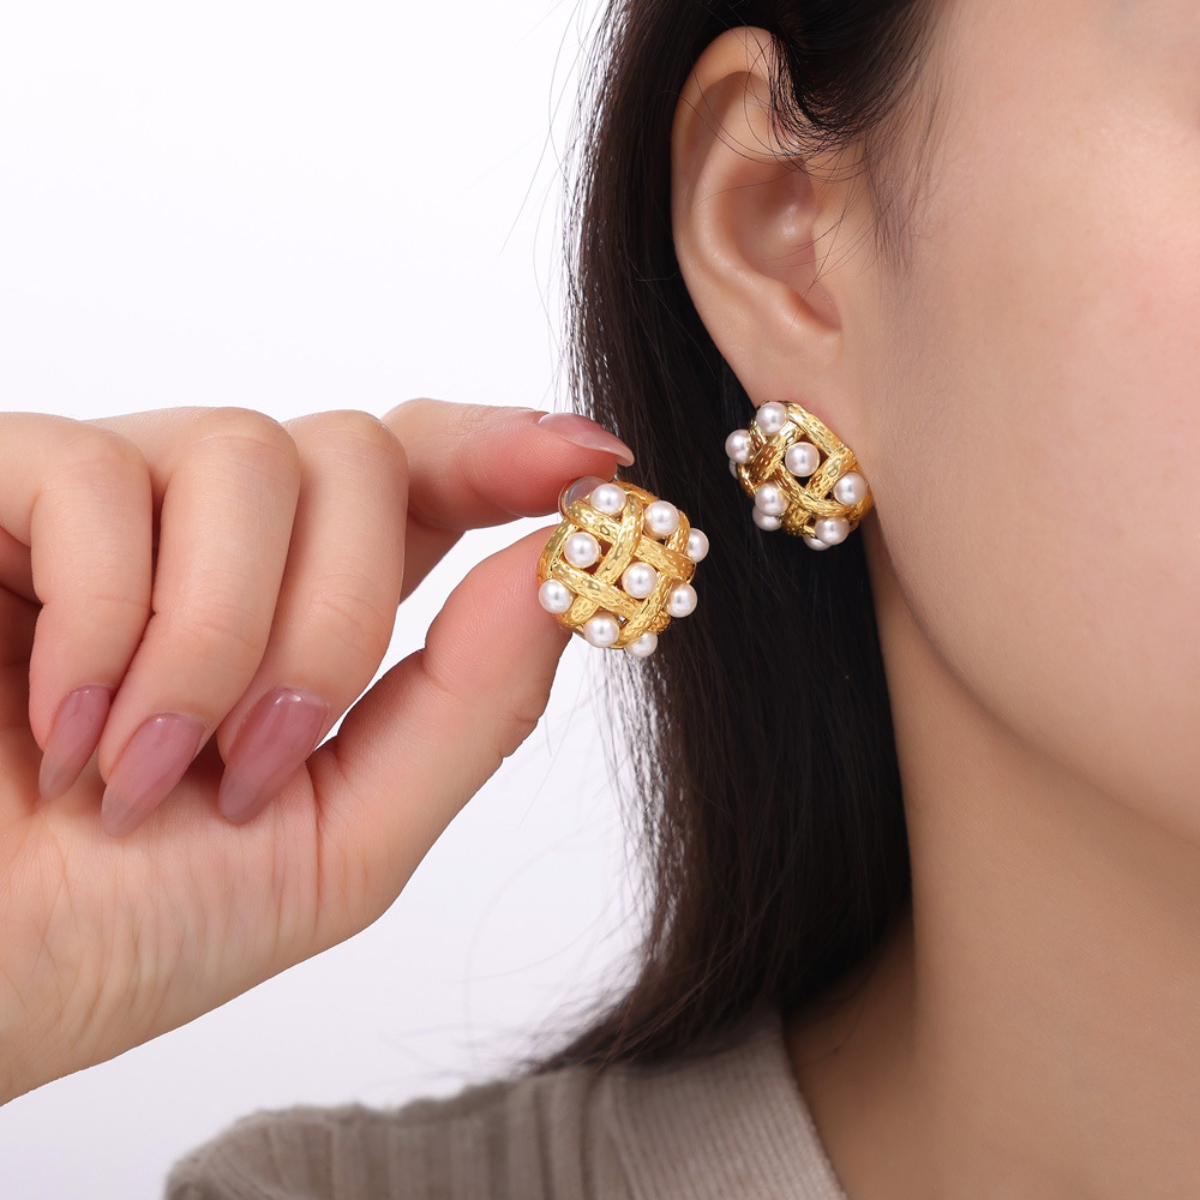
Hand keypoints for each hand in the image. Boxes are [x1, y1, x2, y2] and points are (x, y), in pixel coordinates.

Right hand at [0, 399, 632, 1103]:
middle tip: (258, 757)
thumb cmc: (131, 927)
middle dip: (337, 617)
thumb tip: (563, 565)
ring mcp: (110, 502)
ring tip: (143, 765)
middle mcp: (220, 535)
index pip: (426, 474)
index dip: (508, 455)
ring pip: (244, 451)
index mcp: (312, 605)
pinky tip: (61, 728)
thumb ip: (469, 705)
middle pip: (356, 454)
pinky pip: (92, 471)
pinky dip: (105, 619)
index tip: (592, 465)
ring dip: (218, 636)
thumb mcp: (346, 839)